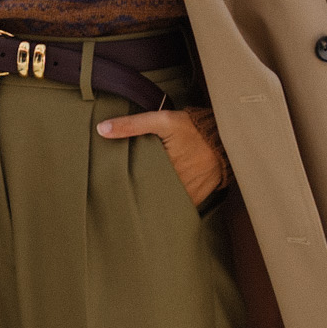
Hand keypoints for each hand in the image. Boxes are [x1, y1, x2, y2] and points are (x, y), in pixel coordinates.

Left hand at [96, 106, 228, 209]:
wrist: (224, 136)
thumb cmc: (192, 128)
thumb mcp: (162, 121)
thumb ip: (131, 124)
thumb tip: (101, 129)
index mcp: (163, 168)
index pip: (137, 183)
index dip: (124, 186)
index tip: (111, 189)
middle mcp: (176, 185)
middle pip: (149, 195)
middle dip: (137, 196)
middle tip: (119, 196)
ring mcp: (188, 194)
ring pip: (163, 204)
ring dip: (153, 201)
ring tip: (137, 202)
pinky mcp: (197, 198)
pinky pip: (179, 206)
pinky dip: (169, 204)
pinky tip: (159, 201)